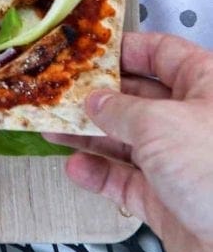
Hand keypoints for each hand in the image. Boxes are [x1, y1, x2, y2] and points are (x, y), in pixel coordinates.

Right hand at [45, 32, 212, 251]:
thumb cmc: (212, 169)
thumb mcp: (158, 124)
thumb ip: (119, 109)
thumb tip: (94, 101)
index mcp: (206, 86)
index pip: (163, 53)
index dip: (126, 50)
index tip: (89, 52)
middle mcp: (194, 120)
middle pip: (139, 97)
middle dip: (99, 97)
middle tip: (62, 93)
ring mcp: (180, 162)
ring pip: (128, 140)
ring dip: (90, 136)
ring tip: (54, 128)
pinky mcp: (168, 200)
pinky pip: (126, 179)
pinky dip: (100, 174)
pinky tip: (77, 167)